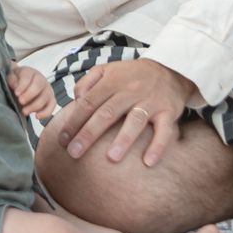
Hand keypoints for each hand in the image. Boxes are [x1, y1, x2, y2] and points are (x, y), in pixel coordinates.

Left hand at [8, 65, 55, 118]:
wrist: (22, 86)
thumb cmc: (16, 82)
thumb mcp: (11, 78)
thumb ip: (12, 81)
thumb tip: (16, 87)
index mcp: (29, 72)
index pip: (28, 76)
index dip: (22, 85)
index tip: (16, 93)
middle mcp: (41, 79)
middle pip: (39, 85)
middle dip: (29, 95)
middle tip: (20, 101)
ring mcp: (47, 89)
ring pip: (45, 97)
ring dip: (35, 106)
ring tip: (24, 111)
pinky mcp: (51, 99)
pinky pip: (52, 105)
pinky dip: (46, 112)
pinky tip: (37, 116)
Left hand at [49, 58, 193, 167]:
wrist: (170, 70)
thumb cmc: (132, 76)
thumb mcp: (108, 70)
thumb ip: (88, 82)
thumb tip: (75, 100)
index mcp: (112, 81)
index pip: (89, 102)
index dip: (74, 121)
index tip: (62, 140)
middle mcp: (131, 91)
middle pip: (107, 113)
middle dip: (89, 134)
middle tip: (75, 153)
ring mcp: (150, 101)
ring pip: (135, 121)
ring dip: (124, 140)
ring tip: (111, 158)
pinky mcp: (168, 112)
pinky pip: (164, 130)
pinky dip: (158, 146)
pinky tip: (148, 162)